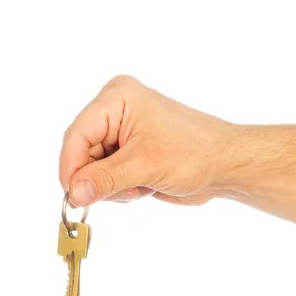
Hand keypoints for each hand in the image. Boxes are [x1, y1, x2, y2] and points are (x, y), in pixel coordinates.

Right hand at [59, 75, 233, 206]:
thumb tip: (73, 193)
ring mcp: (120, 132)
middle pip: (82, 154)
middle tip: (122, 192)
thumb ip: (105, 179)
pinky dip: (119, 188)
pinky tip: (143, 185)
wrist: (225, 165)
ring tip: (139, 185)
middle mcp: (114, 111)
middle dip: (97, 179)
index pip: (76, 136)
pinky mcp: (127, 151)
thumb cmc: (194, 153)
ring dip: (111, 186)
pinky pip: (106, 176)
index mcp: (116, 99)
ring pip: (92, 169)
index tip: (73, 197)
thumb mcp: (144, 166)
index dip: (71, 168)